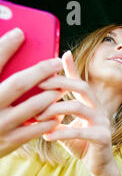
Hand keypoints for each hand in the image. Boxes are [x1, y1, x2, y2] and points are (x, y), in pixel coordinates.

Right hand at [0, 28, 62, 157]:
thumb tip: (9, 48)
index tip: (20, 33)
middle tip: (55, 63)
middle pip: (19, 84)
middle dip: (40, 71)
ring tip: (61, 88)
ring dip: (49, 96)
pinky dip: (48, 121)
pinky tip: (57, 114)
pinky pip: (35, 130)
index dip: (5, 47)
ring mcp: (0, 125)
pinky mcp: (9, 142)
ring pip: (32, 107)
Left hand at [37, 51, 114, 175]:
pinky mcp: (103, 137)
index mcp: (93, 105)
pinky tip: (47, 136)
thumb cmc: (81, 145)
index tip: (54, 60)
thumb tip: (35, 104)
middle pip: (83, 87)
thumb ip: (57, 115)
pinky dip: (60, 133)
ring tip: (38, 117)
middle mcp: (100, 110)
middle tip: (39, 85)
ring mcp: (103, 123)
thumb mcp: (67, 126)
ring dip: (54, 109)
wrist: (98, 166)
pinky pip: (79, 131)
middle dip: (60, 83)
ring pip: (78, 107)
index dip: (70, 70)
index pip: (81, 83)